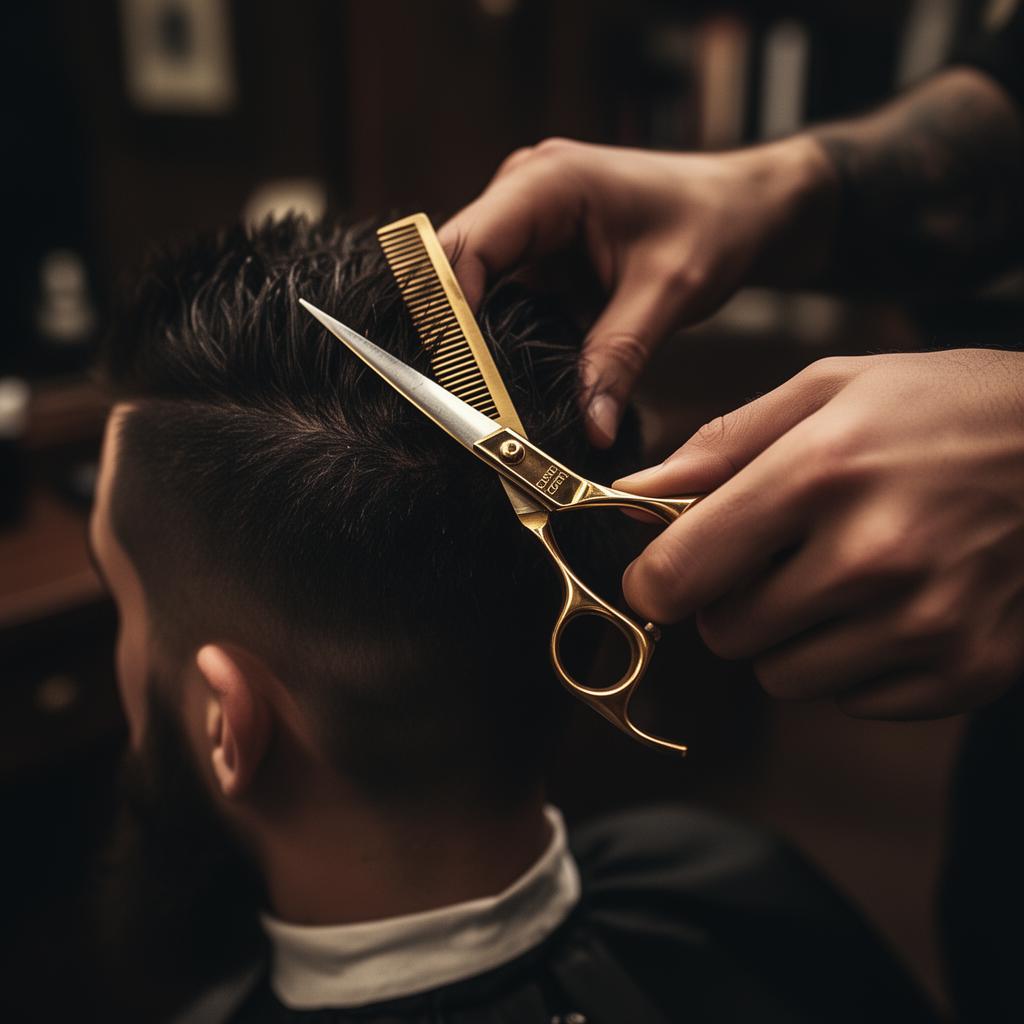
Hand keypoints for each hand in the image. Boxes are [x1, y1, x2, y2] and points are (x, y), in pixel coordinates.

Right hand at [439, 136, 834, 446]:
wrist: (744, 206)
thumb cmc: (714, 225)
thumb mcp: (668, 294)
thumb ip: (619, 359)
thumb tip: (589, 431)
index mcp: (545, 183)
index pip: (460, 248)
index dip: (446, 314)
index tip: (456, 382)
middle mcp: (520, 195)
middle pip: (451, 271)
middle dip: (450, 337)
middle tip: (460, 408)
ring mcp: (522, 225)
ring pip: (467, 291)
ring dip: (471, 345)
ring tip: (479, 405)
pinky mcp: (533, 255)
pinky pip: (496, 301)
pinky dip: (496, 343)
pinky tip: (504, 386)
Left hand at [616, 350, 1023, 718]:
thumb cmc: (942, 408)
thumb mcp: (827, 389)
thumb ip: (720, 445)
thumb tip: (635, 492)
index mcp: (822, 473)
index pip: (680, 571)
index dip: (651, 580)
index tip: (659, 574)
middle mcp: (873, 558)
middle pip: (725, 634)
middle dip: (729, 601)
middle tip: (775, 559)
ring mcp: (926, 624)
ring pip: (783, 678)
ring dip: (790, 637)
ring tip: (841, 578)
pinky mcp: (966, 671)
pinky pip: (852, 701)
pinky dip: (853, 663)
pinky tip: (891, 606)